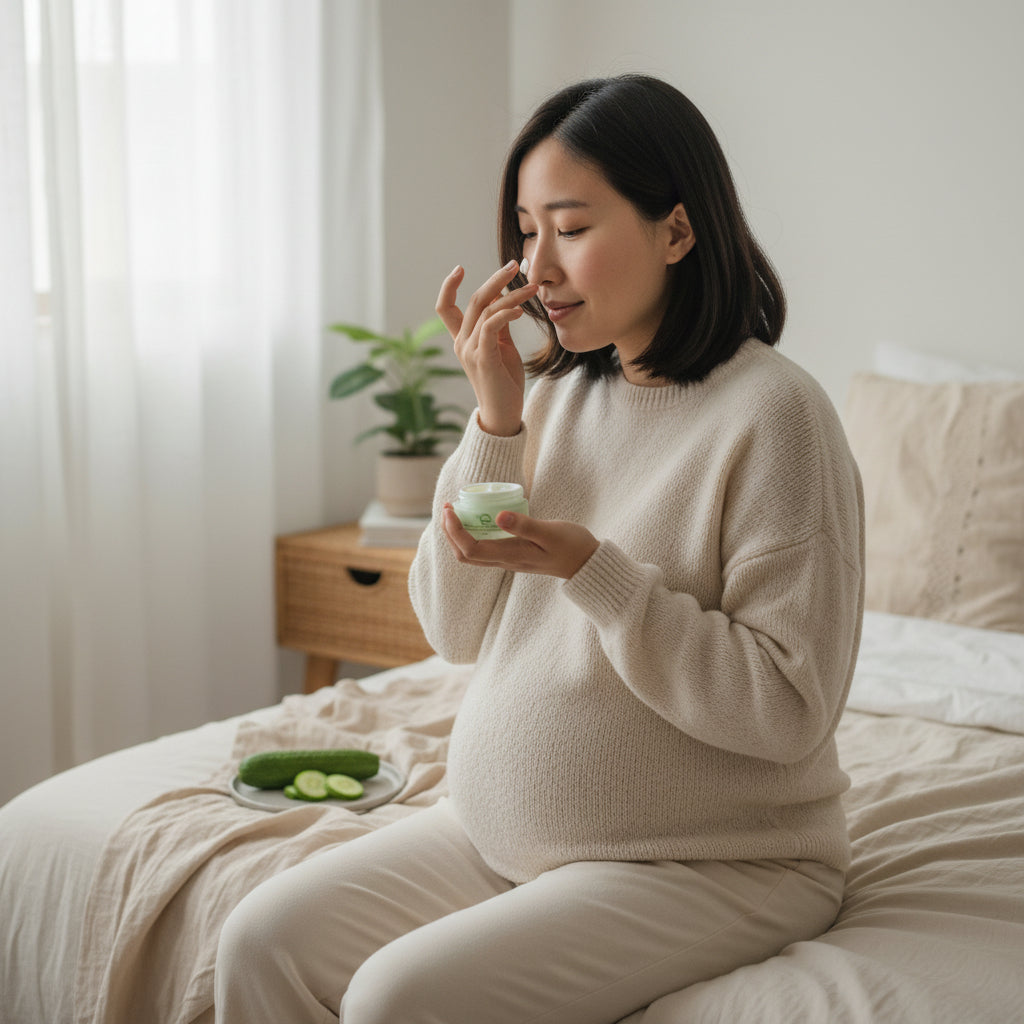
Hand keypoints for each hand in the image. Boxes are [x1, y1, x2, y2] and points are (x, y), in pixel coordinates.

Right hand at [436, 262, 538, 436]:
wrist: (503, 414)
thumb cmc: (504, 382)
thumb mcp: (502, 347)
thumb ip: (500, 325)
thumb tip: (507, 301)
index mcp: (462, 339)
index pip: (445, 308)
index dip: (448, 286)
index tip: (460, 268)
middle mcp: (461, 343)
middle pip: (474, 300)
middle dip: (495, 279)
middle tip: (515, 265)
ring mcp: (470, 351)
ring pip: (487, 311)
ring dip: (512, 296)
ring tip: (533, 288)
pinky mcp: (483, 358)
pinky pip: (491, 327)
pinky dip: (506, 314)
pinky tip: (521, 311)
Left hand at [441, 504, 598, 579]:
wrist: (587, 563)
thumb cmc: (572, 545)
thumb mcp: (550, 531)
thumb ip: (525, 525)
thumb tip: (498, 516)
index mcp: (510, 555)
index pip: (470, 548)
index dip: (453, 530)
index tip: (450, 508)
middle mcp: (505, 562)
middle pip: (464, 555)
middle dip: (449, 532)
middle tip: (448, 507)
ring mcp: (508, 561)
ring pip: (471, 554)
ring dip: (457, 535)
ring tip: (456, 512)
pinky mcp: (513, 556)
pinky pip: (482, 550)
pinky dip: (471, 536)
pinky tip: (476, 519)